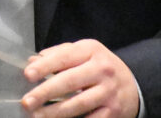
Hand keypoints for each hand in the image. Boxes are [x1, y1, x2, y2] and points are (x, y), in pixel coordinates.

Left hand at [20, 39, 139, 117]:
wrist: (132, 85)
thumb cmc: (99, 67)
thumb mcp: (83, 53)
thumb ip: (58, 54)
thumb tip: (32, 62)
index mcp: (91, 50)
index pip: (65, 57)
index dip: (45, 66)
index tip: (27, 75)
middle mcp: (102, 70)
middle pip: (70, 81)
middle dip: (45, 92)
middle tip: (27, 102)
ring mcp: (108, 92)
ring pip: (78, 104)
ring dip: (55, 113)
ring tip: (37, 116)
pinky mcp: (113, 111)